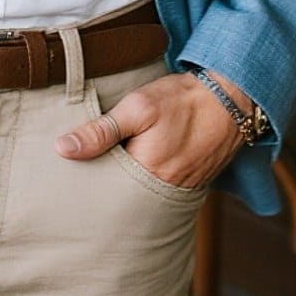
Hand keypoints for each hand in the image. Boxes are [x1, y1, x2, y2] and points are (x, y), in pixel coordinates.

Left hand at [54, 69, 246, 188]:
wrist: (231, 98)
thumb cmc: (183, 100)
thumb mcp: (138, 107)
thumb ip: (101, 131)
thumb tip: (63, 149)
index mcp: (146, 175)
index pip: (103, 188)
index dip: (85, 179)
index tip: (68, 171)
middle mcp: (164, 192)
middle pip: (122, 198)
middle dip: (104, 188)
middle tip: (83, 175)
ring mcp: (180, 190)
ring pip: (141, 196)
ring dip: (126, 185)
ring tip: (106, 172)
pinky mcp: (191, 183)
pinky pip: (161, 191)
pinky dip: (147, 182)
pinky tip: (137, 168)